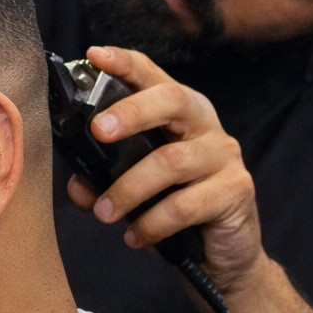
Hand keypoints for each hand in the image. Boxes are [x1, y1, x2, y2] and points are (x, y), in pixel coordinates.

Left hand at [65, 45, 262, 290]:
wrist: (222, 256)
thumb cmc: (175, 211)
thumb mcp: (134, 192)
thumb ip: (103, 182)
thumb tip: (76, 184)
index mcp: (179, 113)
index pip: (152, 76)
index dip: (125, 63)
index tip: (94, 56)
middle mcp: (205, 125)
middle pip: (171, 99)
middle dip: (131, 111)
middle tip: (98, 130)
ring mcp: (225, 156)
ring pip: (171, 161)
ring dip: (129, 188)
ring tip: (104, 213)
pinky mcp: (236, 190)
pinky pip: (185, 204)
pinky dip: (152, 223)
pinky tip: (134, 237)